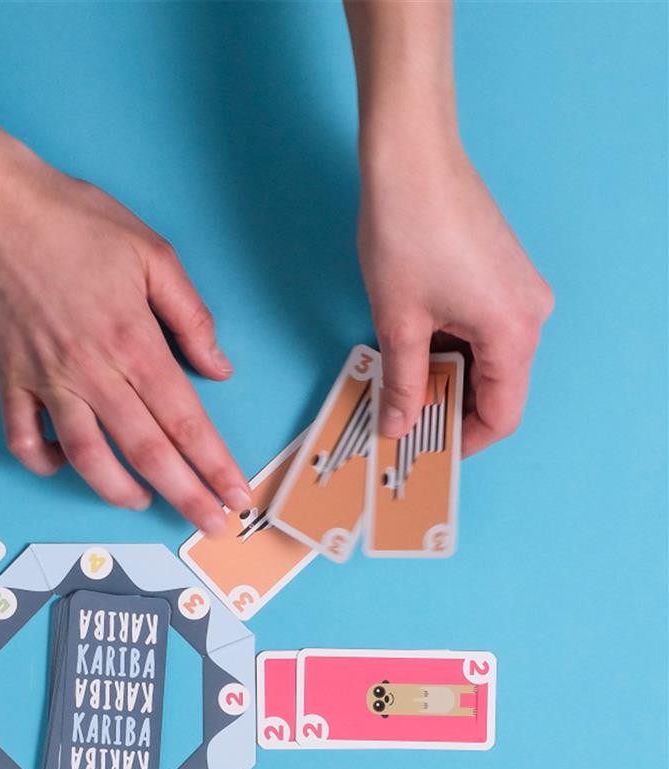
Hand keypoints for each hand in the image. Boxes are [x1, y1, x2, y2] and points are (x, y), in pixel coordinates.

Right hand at [0, 67, 250, 533]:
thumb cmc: (73, 221)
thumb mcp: (153, 252)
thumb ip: (190, 316)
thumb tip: (217, 367)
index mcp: (135, 342)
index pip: (185, 420)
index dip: (214, 464)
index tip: (235, 494)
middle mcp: (93, 372)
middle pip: (147, 451)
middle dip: (185, 495)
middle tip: (209, 525)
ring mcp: (46, 380)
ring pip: (86, 457)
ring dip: (118, 491)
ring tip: (143, 503)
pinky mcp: (8, 379)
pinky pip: (23, 439)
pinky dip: (43, 462)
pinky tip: (65, 464)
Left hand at [358, 142, 553, 454]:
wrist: (412, 157)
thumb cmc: (407, 233)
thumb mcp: (399, 322)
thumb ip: (404, 382)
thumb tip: (399, 424)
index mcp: (513, 332)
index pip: (501, 414)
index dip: (463, 441)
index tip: (427, 451)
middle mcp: (529, 314)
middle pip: (496, 388)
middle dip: (451, 410)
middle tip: (405, 425)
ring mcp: (517, 290)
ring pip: (486, 359)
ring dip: (447, 378)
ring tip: (401, 391)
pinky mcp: (500, 273)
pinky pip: (481, 329)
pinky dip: (451, 348)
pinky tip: (413, 353)